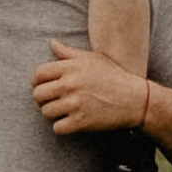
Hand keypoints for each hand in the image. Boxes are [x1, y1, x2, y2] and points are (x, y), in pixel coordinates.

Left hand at [31, 42, 150, 136]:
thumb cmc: (113, 76)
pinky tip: (70, 121)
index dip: (37, 81)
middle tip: (53, 99)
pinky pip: (57, 128)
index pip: (38, 74)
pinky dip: (62, 126)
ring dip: (53, 112)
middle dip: (43, 98)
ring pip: (46, 112)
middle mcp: (70, 85)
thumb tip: (51, 43)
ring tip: (63, 110)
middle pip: (38, 94)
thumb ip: (68, 52)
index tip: (43, 85)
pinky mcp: (81, 122)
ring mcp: (75, 104)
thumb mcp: (92, 59)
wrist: (134, 99)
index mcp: (70, 67)